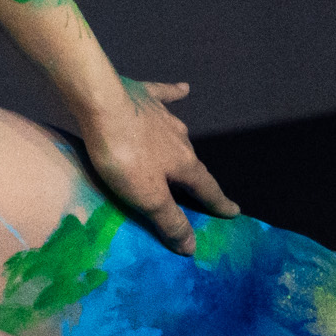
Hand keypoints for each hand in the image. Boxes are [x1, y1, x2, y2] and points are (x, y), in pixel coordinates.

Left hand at [75, 75, 237, 253]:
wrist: (101, 103)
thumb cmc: (124, 155)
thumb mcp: (147, 197)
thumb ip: (170, 221)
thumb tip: (192, 247)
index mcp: (184, 165)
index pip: (206, 189)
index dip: (218, 203)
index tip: (234, 212)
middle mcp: (180, 139)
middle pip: (190, 162)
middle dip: (194, 176)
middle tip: (196, 186)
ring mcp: (162, 115)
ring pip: (178, 133)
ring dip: (180, 144)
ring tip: (181, 152)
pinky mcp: (143, 95)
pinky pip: (163, 94)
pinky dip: (173, 93)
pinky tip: (183, 88)